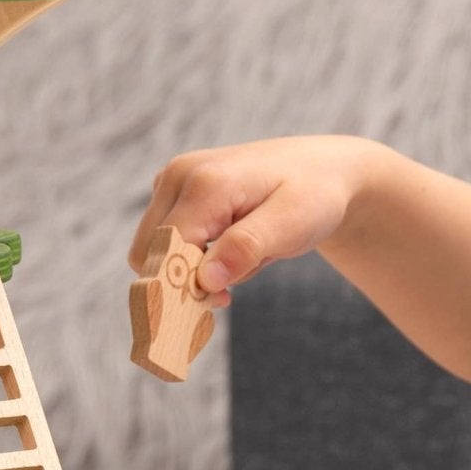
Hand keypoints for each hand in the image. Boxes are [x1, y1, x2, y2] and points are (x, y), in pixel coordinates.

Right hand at [128, 136, 385, 303]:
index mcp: (205, 182)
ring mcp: (172, 181)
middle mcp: (178, 176)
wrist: (321, 168)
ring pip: (154, 250)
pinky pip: (165, 240)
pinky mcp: (173, 191)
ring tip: (239, 258)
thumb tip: (204, 280)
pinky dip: (192, 256)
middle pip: (149, 252)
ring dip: (191, 267)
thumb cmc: (313, 194)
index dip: (184, 284)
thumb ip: (246, 248)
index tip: (222, 301)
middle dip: (186, 278)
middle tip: (231, 289)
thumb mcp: (292, 224)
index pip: (166, 250)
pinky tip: (227, 248)